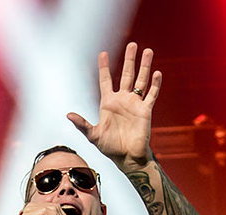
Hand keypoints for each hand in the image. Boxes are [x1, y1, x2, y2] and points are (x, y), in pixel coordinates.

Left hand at [67, 42, 160, 171]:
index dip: (104, 67)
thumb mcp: (93, 135)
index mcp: (108, 103)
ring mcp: (135, 104)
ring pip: (141, 81)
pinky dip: (155, 85)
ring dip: (144, 66)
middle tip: (132, 44)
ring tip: (148, 51)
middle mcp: (122, 100)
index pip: (106, 81)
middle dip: (129, 59)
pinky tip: (157, 73)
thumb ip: (82, 124)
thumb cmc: (110, 147)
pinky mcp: (145, 111)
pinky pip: (151, 95)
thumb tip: (68, 115)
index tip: (103, 53)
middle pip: (127, 75)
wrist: (127, 157)